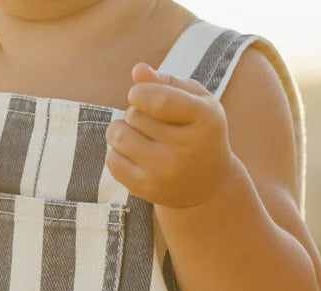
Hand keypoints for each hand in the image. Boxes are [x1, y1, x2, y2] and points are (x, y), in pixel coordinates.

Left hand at [104, 62, 235, 208]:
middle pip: (135, 115)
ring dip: (120, 128)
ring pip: (119, 136)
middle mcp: (185, 149)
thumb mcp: (195, 101)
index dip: (139, 92)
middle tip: (149, 121)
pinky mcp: (146, 189)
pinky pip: (112, 160)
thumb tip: (137, 71)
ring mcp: (164, 172)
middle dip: (134, 111)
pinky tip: (131, 152)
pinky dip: (115, 151)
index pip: (159, 101)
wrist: (207, 185)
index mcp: (204, 119)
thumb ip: (167, 82)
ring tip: (136, 133)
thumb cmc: (199, 132)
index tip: (138, 95)